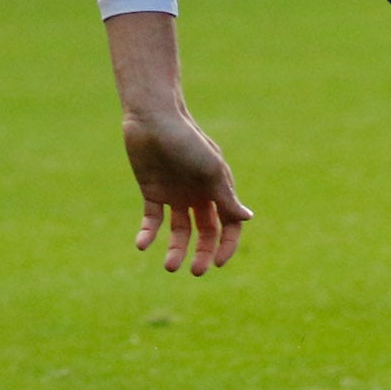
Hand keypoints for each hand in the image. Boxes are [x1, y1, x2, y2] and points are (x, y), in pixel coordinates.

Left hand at [124, 108, 251, 275]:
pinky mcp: (153, 192)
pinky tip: (142, 245)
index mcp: (217, 189)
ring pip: (179, 231)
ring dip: (176, 249)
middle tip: (195, 271)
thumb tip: (248, 218)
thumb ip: (226, 196)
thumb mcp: (210, 170)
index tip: (217, 262)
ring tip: (170, 266)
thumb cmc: (187, 139)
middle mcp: (198, 195)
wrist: (154, 118)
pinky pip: (152, 220)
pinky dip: (148, 234)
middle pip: (204, 232)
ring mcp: (175, 194)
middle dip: (202, 253)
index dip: (226, 245)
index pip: (228, 224)